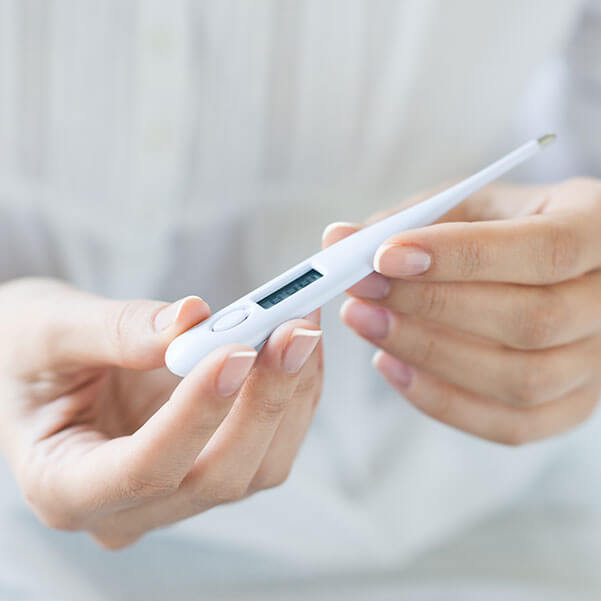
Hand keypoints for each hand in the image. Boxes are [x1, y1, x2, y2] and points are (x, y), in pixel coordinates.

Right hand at [0, 278, 321, 547]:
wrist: (44, 367)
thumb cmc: (29, 354)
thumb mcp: (50, 331)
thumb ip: (117, 330)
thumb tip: (193, 319)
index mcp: (67, 486)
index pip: (145, 470)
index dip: (197, 413)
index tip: (237, 350)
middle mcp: (130, 506)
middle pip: (217, 476)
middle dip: (264, 400)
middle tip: (294, 329)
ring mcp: (177, 490)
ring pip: (257, 466)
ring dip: (290, 394)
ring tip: (301, 325)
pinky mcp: (210, 463)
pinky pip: (268, 443)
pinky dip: (293, 394)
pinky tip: (297, 346)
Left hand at [323, 178, 600, 444]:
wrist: (539, 266)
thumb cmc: (499, 229)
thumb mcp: (465, 206)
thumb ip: (407, 221)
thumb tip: (336, 240)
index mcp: (599, 227)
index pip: (545, 250)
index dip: (463, 257)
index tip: (384, 255)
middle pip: (534, 321)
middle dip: (432, 308)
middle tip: (359, 291)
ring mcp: (598, 362)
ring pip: (522, 380)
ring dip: (428, 354)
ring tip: (365, 322)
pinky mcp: (572, 405)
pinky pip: (511, 424)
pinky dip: (442, 401)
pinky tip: (390, 365)